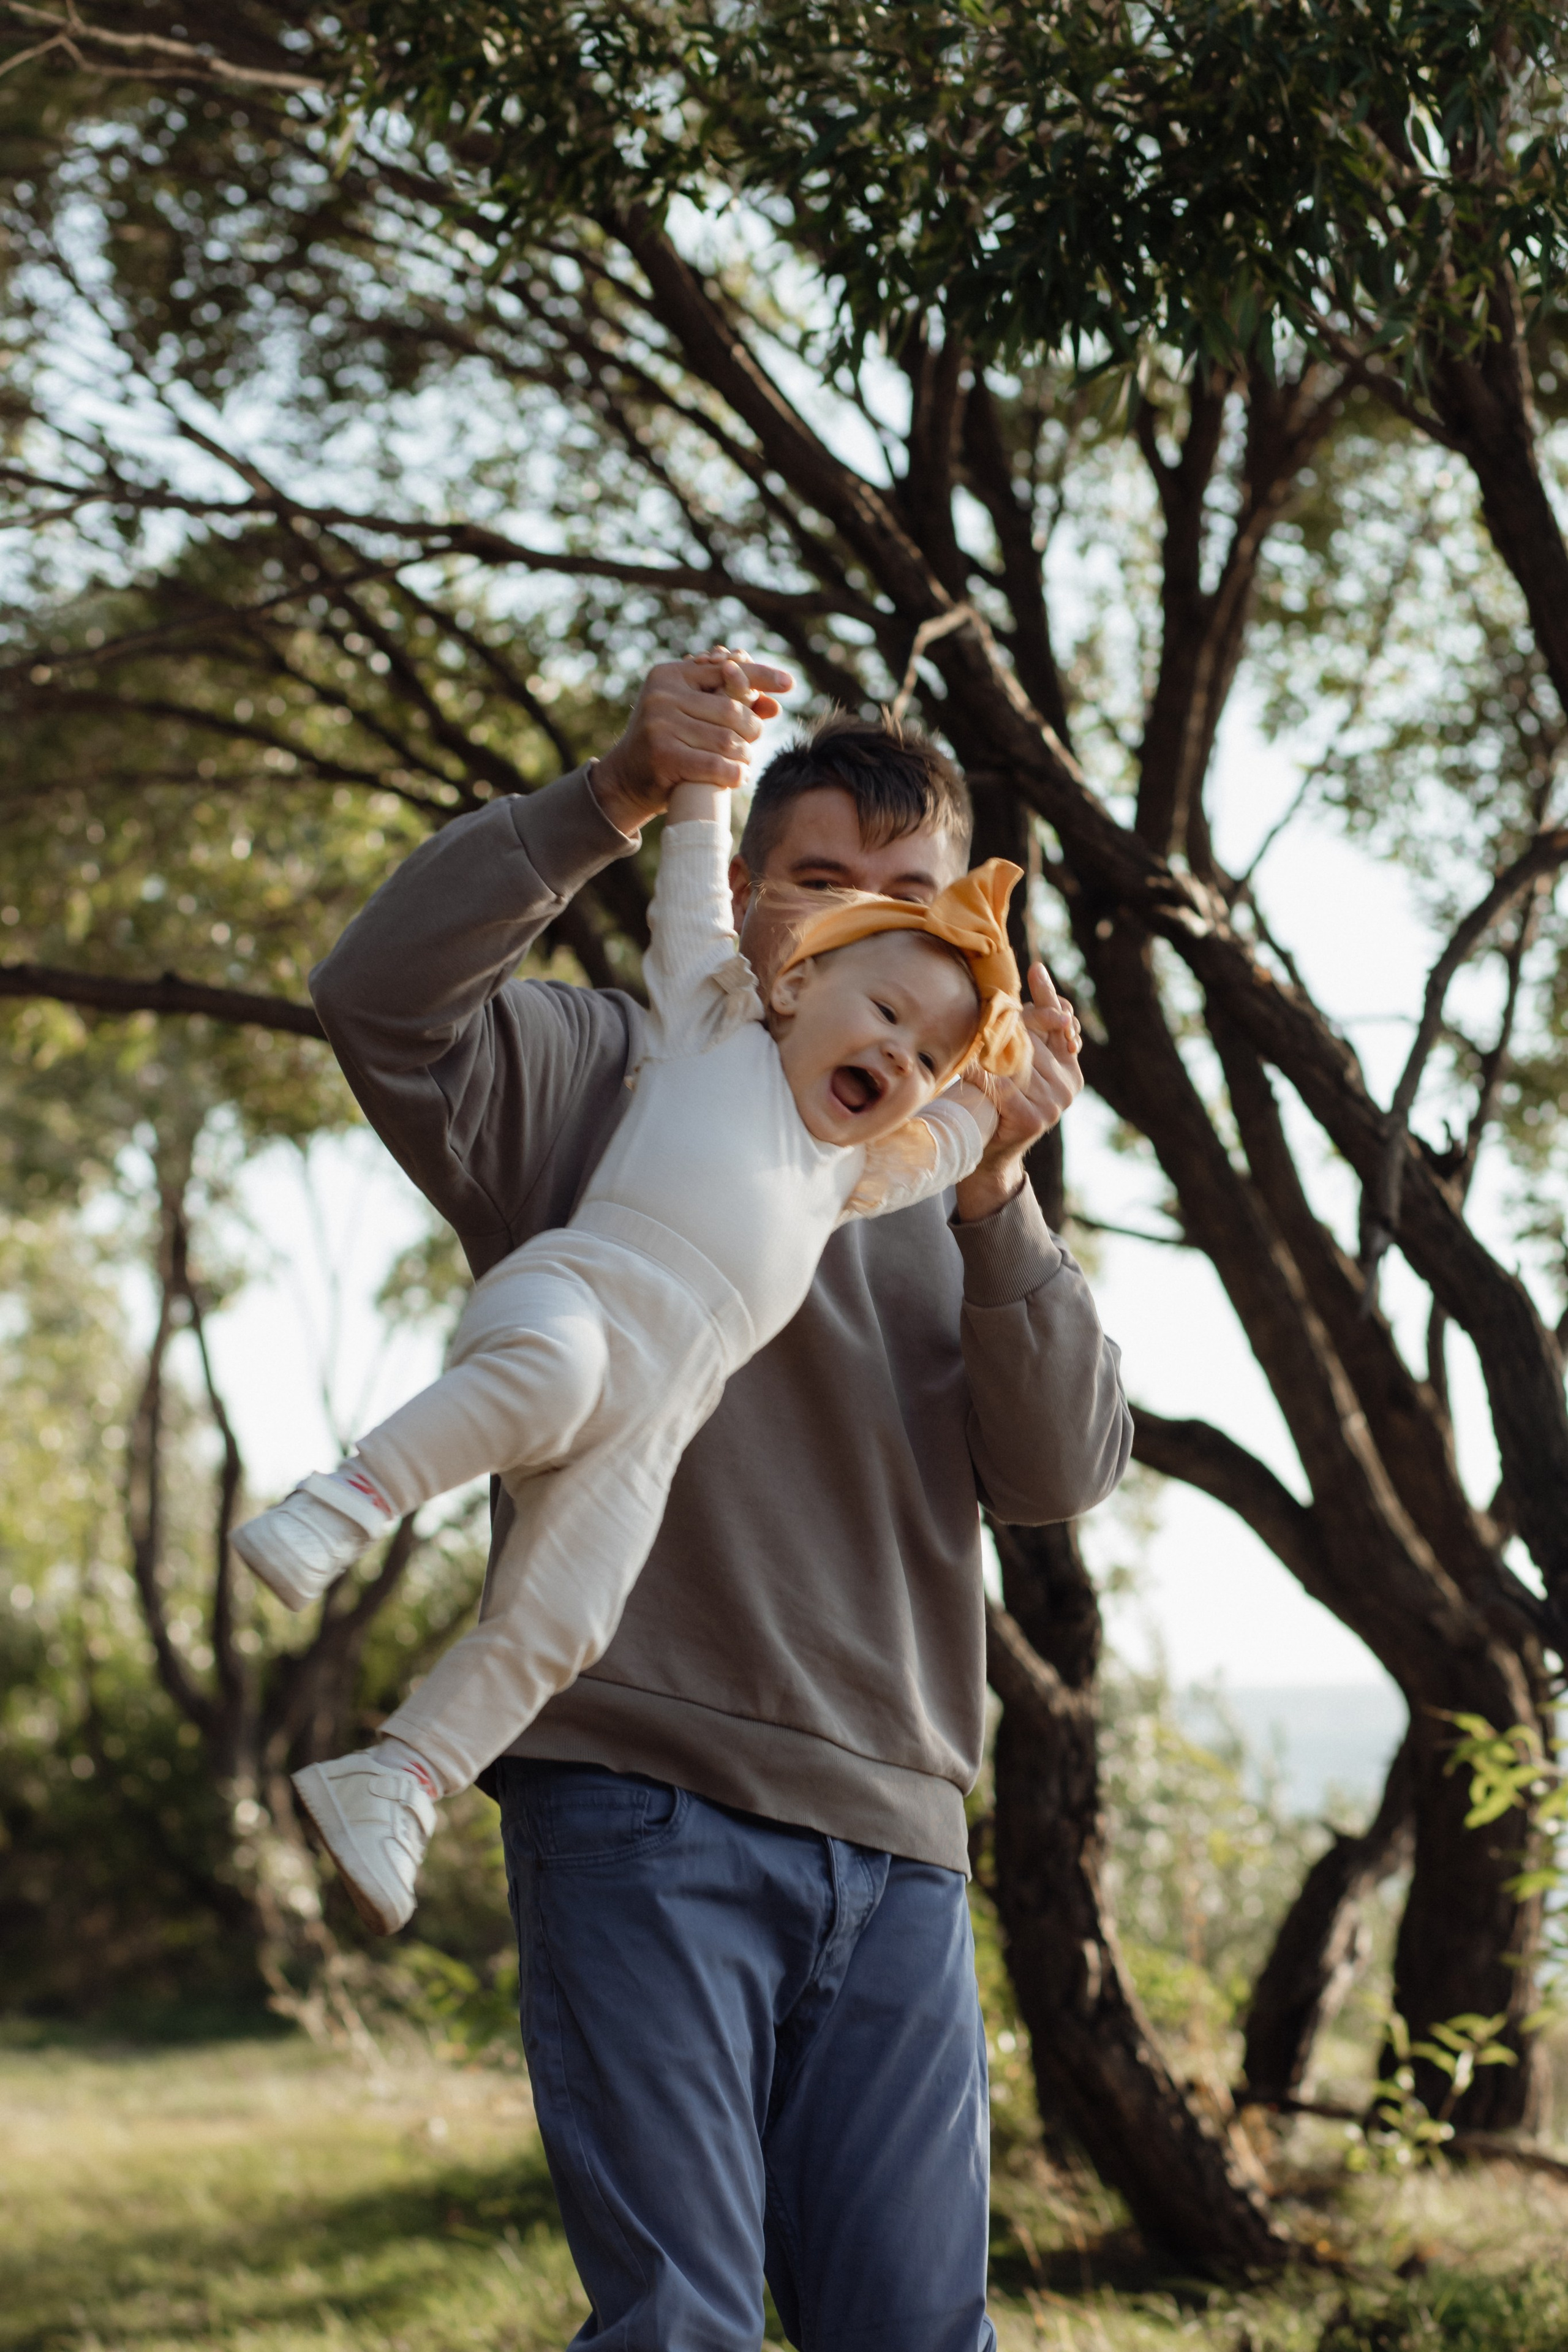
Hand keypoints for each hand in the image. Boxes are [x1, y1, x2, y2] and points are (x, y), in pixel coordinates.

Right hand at [589, 647, 793, 836]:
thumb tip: (773, 703)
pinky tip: (737, 777)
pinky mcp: (663, 755)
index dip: (761, 676)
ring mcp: (660, 724)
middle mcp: (663, 694)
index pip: (726, 670)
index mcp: (670, 674)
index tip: (789, 683)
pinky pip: (716, 764)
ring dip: (744, 755)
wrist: (624, 779)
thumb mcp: (691, 714)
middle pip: (732, 710)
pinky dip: (734, 773)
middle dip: (751, 729)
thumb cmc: (668, 744)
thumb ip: (727, 703)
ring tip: (743, 762)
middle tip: (751, 744)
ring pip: (728, 740)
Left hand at [953, 964, 1082, 1222]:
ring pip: (1018, 1059)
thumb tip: (1033, 978)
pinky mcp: (1034, 1119)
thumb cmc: (999, 1101)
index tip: (1035, 970)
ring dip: (991, 1050)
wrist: (991, 1152)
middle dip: (1010, 1027)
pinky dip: (982, 1077)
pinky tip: (968, 1069)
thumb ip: (1030, 1031)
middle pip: (1034, 1038)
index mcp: (1070, 1069)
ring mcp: (1054, 1103)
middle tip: (987, 1019)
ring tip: (973, 1048)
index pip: (1060, 1023)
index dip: (1047, 997)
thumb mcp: (1018, 1062)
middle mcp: (1068, 1085)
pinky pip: (1003, 1086)